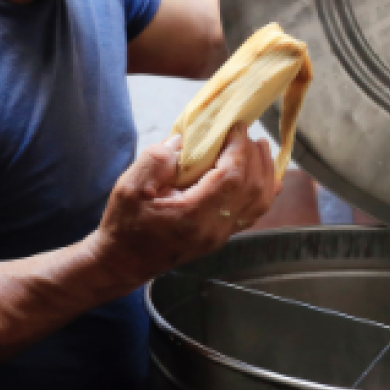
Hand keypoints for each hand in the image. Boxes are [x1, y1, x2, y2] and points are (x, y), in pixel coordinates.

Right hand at [91, 125, 279, 286]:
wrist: (125, 261)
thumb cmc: (125, 225)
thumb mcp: (129, 187)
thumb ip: (157, 160)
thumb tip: (185, 140)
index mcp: (192, 215)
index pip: (231, 178)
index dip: (238, 149)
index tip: (234, 127)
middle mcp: (214, 228)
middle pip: (252, 187)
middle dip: (253, 155)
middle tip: (242, 132)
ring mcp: (221, 235)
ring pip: (260, 202)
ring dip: (264, 171)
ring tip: (259, 147)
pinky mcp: (222, 236)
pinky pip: (254, 212)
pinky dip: (264, 189)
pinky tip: (263, 173)